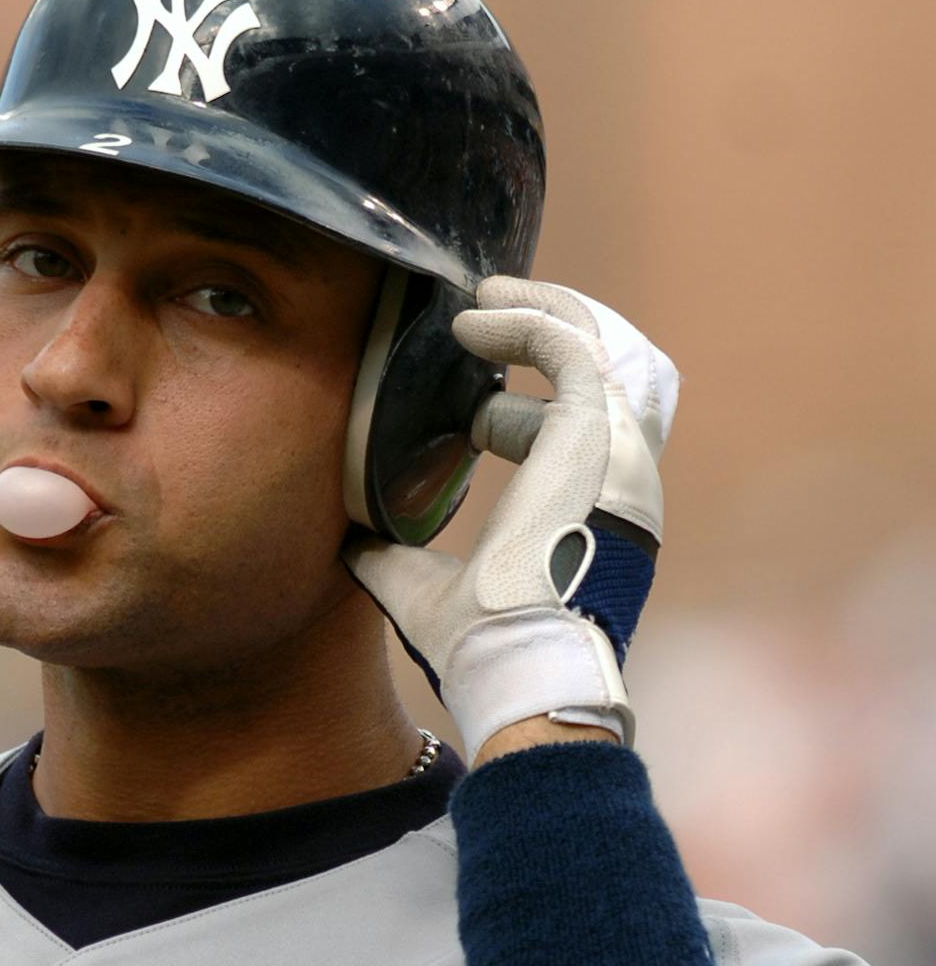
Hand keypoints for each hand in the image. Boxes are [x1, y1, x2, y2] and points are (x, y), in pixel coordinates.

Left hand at [345, 277, 677, 765]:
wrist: (510, 668)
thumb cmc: (480, 644)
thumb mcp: (423, 588)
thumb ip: (393, 558)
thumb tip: (350, 542)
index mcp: (587, 513)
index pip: (574, 437)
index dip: (518, 411)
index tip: (464, 406)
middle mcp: (614, 477)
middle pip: (608, 373)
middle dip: (552, 333)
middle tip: (485, 316)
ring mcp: (614, 454)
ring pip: (602, 346)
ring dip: (544, 311)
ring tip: (484, 297)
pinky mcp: (596, 435)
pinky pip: (573, 350)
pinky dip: (527, 322)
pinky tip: (473, 320)